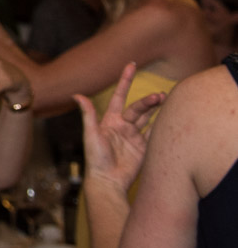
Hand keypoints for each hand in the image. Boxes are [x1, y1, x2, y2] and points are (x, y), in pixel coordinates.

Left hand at [74, 61, 164, 193]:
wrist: (108, 182)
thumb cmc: (95, 159)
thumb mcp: (91, 135)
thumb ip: (88, 115)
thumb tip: (76, 94)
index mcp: (110, 120)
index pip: (120, 96)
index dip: (125, 80)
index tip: (131, 65)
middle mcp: (123, 126)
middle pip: (138, 108)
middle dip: (148, 101)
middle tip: (160, 96)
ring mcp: (134, 137)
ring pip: (148, 117)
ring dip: (157, 108)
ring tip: (167, 100)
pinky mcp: (144, 148)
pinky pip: (155, 133)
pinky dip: (163, 124)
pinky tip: (171, 116)